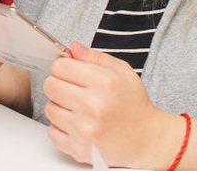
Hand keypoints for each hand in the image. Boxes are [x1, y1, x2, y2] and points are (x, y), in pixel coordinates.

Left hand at [43, 42, 181, 167]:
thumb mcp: (122, 71)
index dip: (63, 67)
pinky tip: (76, 124)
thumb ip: (95, 57)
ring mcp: (85, 130)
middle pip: (50, 86)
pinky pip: (52, 132)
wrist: (147, 139)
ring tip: (77, 108)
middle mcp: (93, 106)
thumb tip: (73, 47)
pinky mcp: (79, 149)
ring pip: (49, 109)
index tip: (70, 73)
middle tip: (73, 90)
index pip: (60, 67)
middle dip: (59, 84)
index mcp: (104, 82)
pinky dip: (61, 127)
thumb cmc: (134, 104)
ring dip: (59, 106)